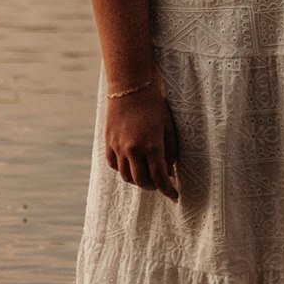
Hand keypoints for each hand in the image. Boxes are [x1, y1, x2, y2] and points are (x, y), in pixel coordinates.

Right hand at [104, 85, 181, 200]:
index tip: (174, 196)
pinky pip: (114, 165)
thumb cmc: (154, 104)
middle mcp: (133, 149)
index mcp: (152, 145)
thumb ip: (170, 150)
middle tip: (160, 186)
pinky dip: (124, 170)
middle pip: (142, 181)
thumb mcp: (168, 126)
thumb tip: (169, 170)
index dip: (168, 190)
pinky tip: (132, 165)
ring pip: (126, 176)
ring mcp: (118, 147)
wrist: (130, 87)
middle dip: (153, 187)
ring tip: (147, 177)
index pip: (160, 177)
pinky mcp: (108, 142)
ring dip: (138, 181)